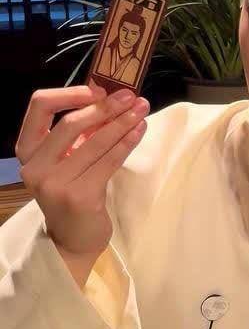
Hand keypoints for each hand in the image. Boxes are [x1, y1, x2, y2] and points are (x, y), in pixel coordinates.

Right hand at [15, 83, 148, 285]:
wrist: (73, 238)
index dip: (70, 93)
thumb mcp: (68, 159)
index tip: (99, 89)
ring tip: (142, 110)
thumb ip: (80, 131)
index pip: (39, 106)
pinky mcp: (79, 197)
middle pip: (70, 123)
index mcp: (27, 149)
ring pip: (94, 142)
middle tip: (131, 97)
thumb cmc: (72, 191)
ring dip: (122, 122)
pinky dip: (127, 143)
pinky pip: (108, 162)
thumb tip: (109, 95)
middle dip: (105, 107)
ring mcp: (54, 183)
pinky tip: (139, 131)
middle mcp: (34, 166)